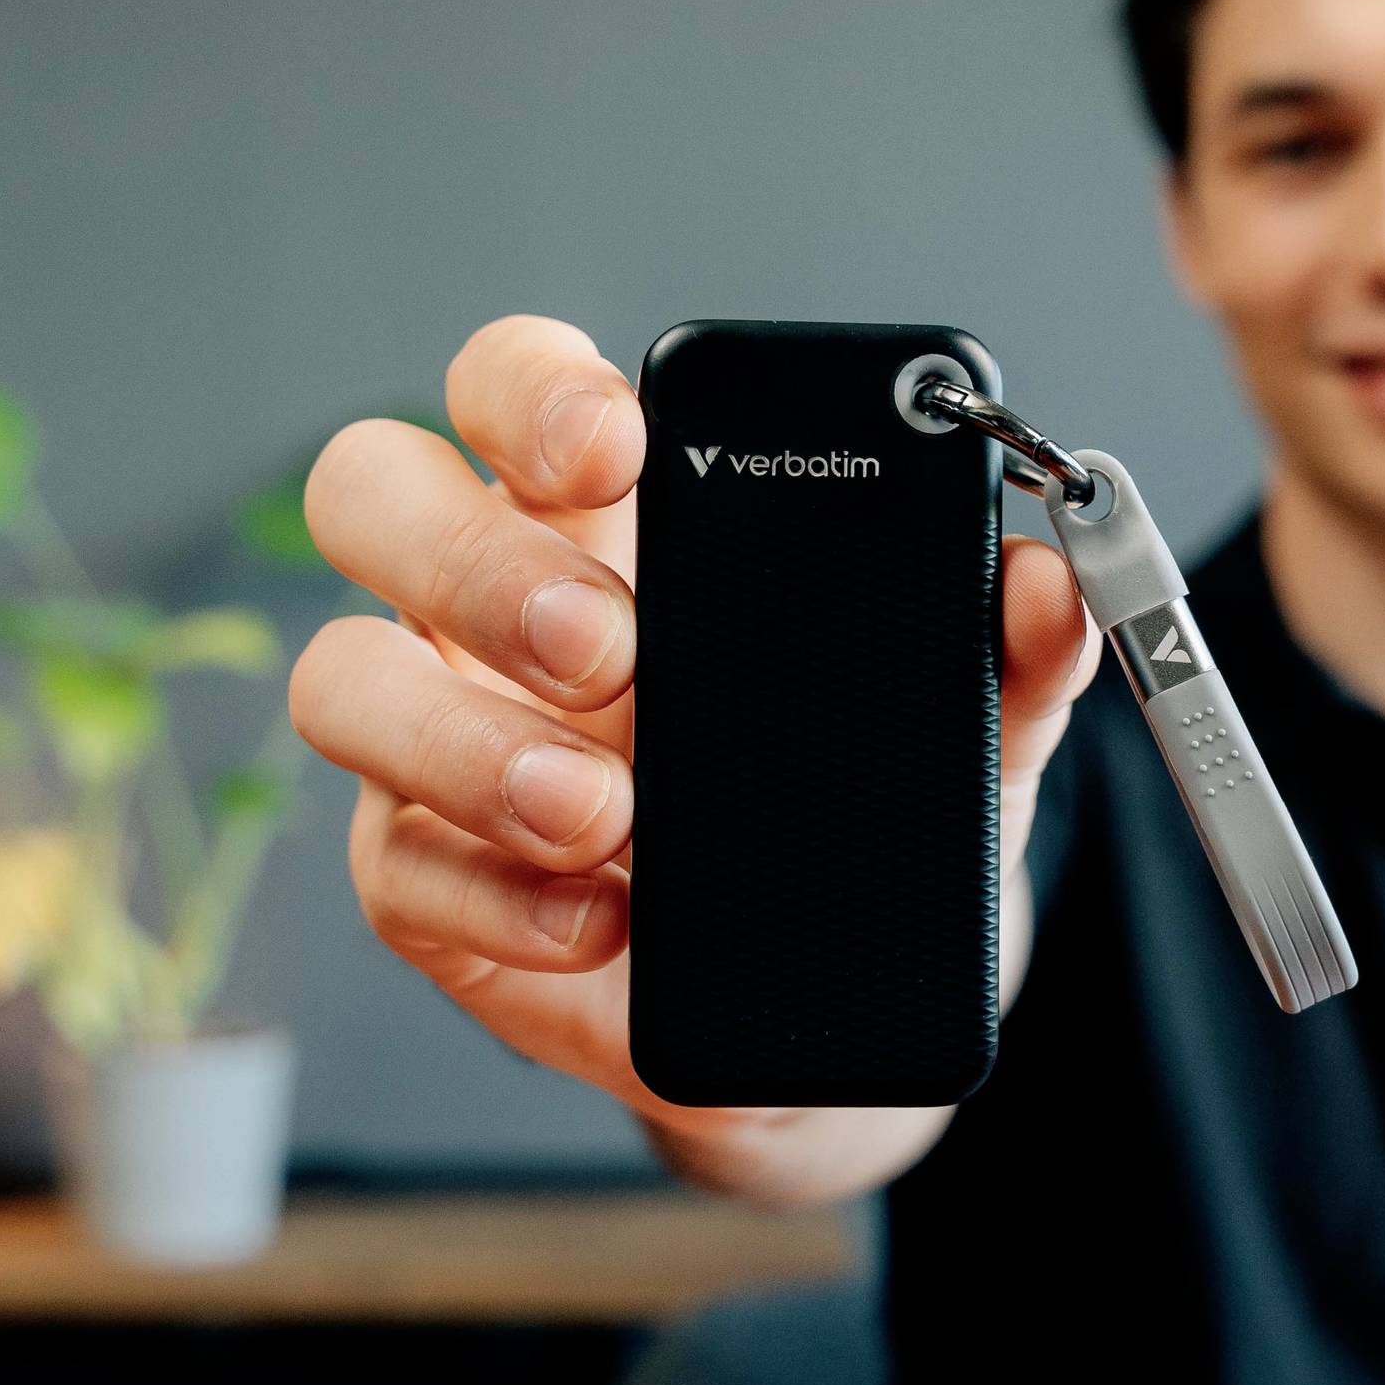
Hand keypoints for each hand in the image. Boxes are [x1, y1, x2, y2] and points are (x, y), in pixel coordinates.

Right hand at [288, 316, 1099, 1184]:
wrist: (827, 999)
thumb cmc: (854, 806)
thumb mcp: (958, 731)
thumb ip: (1007, 655)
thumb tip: (1044, 586)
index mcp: (599, 512)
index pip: (509, 384)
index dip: (533, 388)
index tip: (619, 440)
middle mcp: (483, 599)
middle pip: (370, 493)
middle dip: (474, 558)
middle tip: (607, 648)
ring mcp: (432, 735)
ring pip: (340, 681)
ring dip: (467, 743)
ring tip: (601, 814)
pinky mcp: (419, 877)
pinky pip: (396, 870)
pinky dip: (502, 898)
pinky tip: (600, 923)